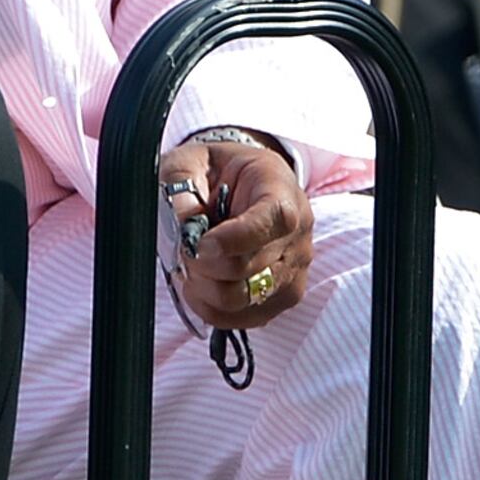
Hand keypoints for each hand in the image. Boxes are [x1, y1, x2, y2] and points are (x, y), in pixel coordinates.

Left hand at [160, 134, 312, 331]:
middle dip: (202, 264)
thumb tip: (184, 227)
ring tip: (191, 266)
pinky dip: (211, 308)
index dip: (232, 240)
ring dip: (203, 287)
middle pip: (247, 268)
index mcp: (281, 191)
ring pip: (242, 299)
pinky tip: (200, 285)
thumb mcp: (192, 160)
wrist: (244, 185)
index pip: (272, 222)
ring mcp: (295, 271)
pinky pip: (242, 319)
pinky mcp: (283, 298)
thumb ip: (181, 185)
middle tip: (183, 249)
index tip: (198, 243)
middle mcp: (298, 235)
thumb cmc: (219, 171)